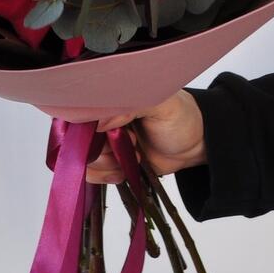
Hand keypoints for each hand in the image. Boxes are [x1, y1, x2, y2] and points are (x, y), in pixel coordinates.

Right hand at [85, 90, 205, 183]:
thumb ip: (131, 106)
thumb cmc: (181, 117)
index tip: (110, 133)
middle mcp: (101, 116)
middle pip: (78, 138)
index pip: (78, 109)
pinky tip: (123, 171)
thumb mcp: (162, 104)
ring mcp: (103, 140)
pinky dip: (104, 176)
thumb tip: (99, 123)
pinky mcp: (108, 160)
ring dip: (107, 164)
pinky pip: (90, 172)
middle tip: (131, 144)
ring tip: (135, 156)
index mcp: (110, 96)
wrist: (195, 145)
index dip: (88, 127)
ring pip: (82, 158)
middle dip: (101, 149)